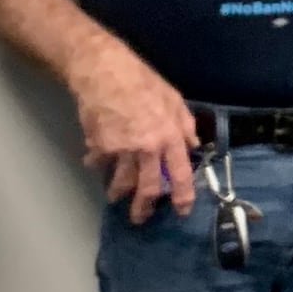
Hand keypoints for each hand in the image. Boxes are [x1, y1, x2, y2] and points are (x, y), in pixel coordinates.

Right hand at [73, 43, 198, 224]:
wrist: (106, 73)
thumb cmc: (144, 83)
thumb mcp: (175, 100)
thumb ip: (186, 125)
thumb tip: (194, 146)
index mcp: (170, 137)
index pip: (181, 174)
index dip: (183, 196)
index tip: (182, 210)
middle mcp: (147, 148)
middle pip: (147, 187)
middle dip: (144, 207)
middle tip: (140, 218)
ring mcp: (121, 150)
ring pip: (121, 182)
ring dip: (118, 192)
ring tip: (116, 196)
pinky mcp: (100, 146)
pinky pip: (100, 164)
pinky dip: (99, 166)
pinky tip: (97, 165)